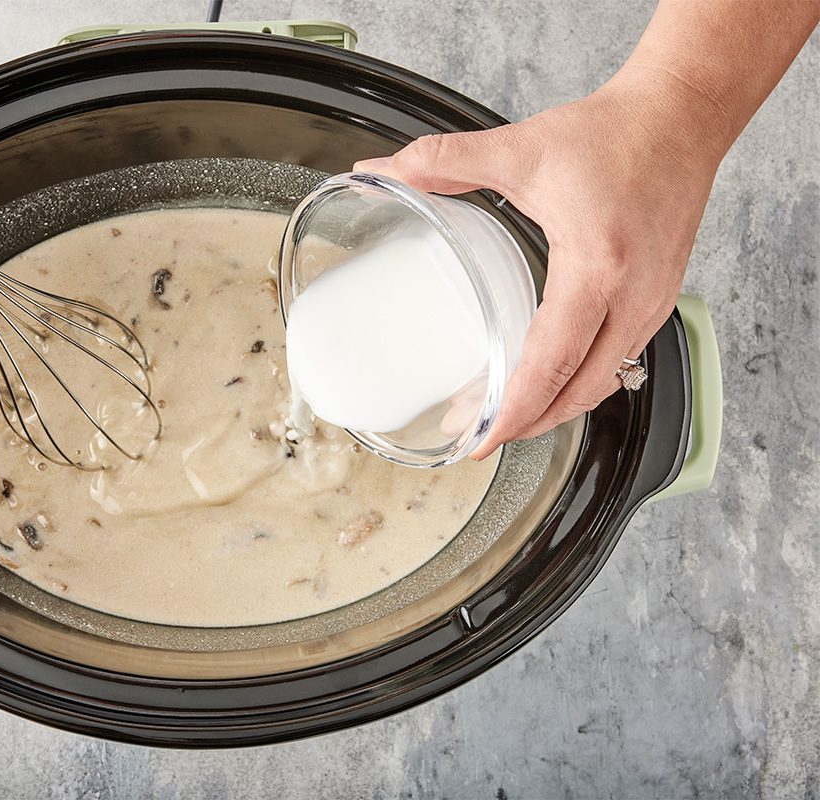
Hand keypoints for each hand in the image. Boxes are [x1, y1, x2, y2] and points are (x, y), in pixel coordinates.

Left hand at [355, 71, 723, 456]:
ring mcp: (653, 304)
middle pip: (578, 391)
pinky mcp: (659, 300)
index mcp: (596, 267)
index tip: (478, 438)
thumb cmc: (614, 134)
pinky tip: (547, 382)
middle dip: (525, 424)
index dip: (512, 410)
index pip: (551, 362)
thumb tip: (379, 173)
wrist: (683, 116)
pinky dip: (579, 383)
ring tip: (502, 417)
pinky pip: (618, 362)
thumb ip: (443, 161)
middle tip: (474, 437)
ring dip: (553, 409)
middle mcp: (633, 297)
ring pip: (602, 384)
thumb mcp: (520, 148)